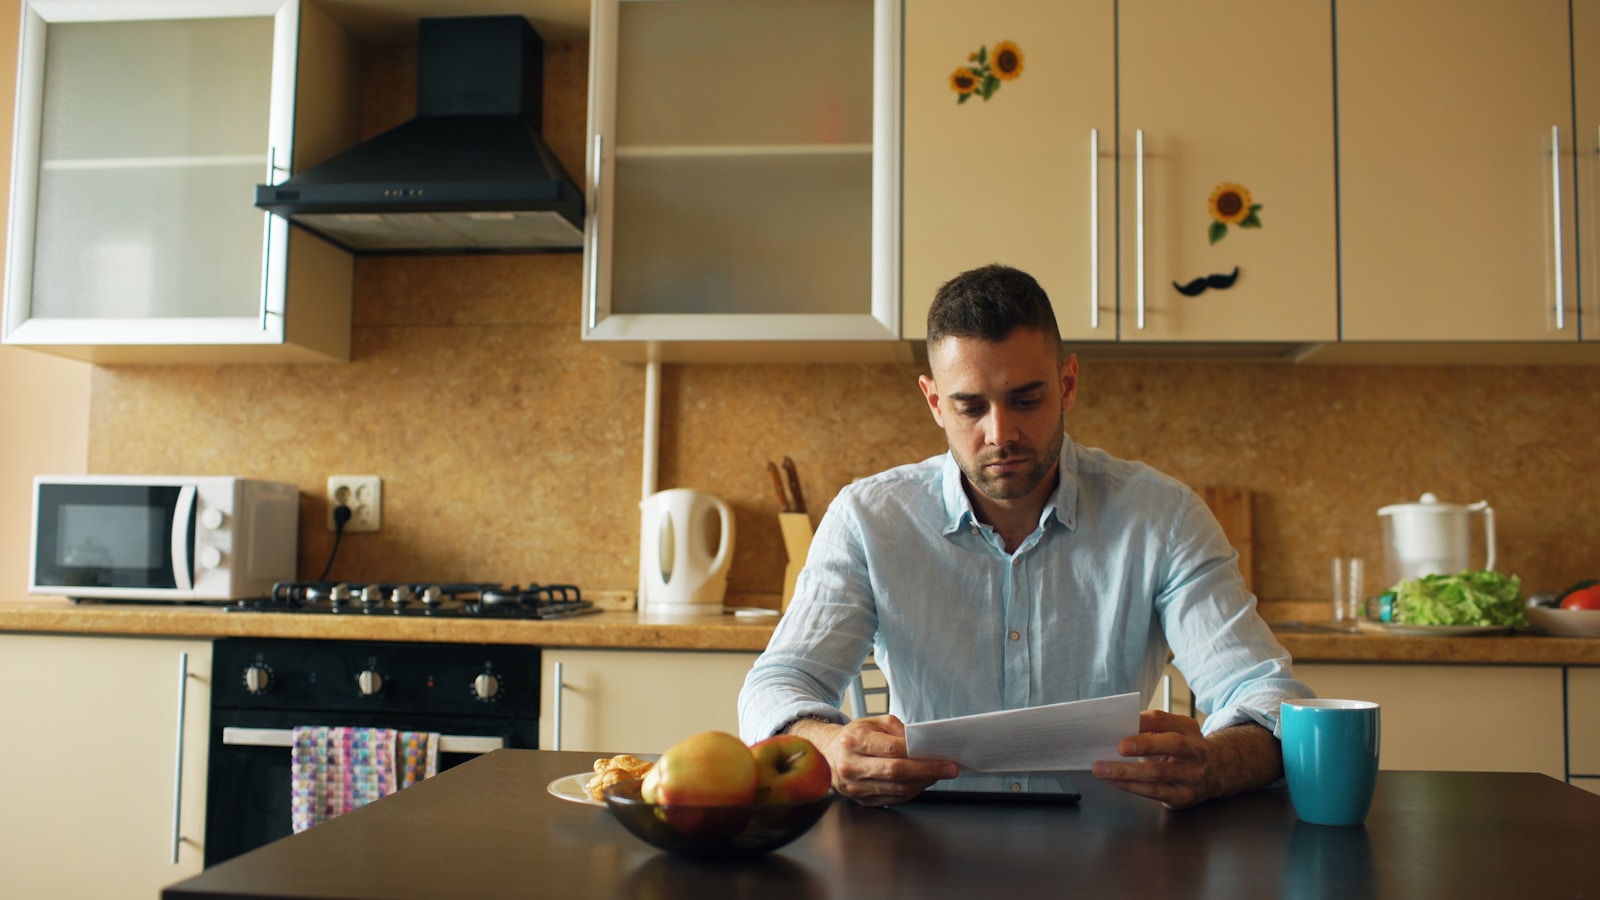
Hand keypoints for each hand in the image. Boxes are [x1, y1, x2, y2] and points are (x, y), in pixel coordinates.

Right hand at [791, 714, 957, 805]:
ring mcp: (854, 787)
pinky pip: (892, 799)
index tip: (943, 757)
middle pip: (895, 773)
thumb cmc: (854, 736)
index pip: (892, 750)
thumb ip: (897, 730)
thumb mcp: (872, 722)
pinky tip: (921, 782)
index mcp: (853, 742)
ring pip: (896, 789)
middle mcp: (851, 766)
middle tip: (949, 769)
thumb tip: (921, 743)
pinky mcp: (860, 801)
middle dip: (927, 771)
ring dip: (922, 783)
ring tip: (937, 774)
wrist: (826, 754)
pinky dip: (911, 791)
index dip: (921, 755)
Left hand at [1090, 710, 1215, 808]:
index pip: (1164, 720)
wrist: (1214, 775)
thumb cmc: (1182, 751)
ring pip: (1157, 773)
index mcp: (1188, 728)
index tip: (1118, 721)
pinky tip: (1114, 781)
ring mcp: (1191, 775)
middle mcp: (1194, 751)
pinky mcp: (1183, 796)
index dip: (1141, 721)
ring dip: (1125, 771)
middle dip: (1143, 745)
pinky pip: (1154, 791)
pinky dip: (1130, 786)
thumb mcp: (1174, 733)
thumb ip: (1151, 729)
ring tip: (1101, 769)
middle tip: (1118, 747)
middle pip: (1172, 744)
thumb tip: (1114, 731)